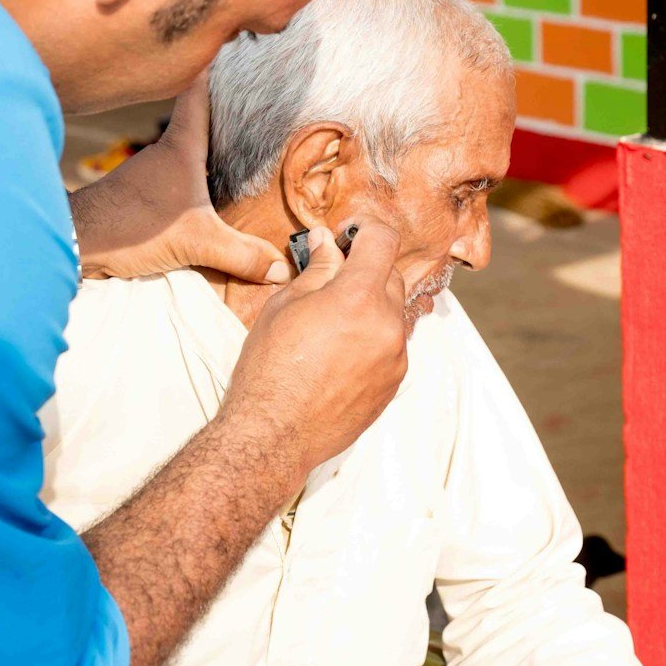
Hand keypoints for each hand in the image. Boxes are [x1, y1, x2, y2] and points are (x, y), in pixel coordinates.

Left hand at [68, 75, 292, 284]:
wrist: (78, 243)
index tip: (228, 42)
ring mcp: (149, 172)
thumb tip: (282, 268)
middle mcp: (164, 152)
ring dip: (207, 150)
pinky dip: (191, 180)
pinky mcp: (138, 194)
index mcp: (181, 147)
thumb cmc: (131, 226)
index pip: (199, 93)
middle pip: (197, 119)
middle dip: (222, 109)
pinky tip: (205, 197)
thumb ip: (241, 255)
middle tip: (253, 98)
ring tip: (241, 150)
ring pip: (184, 151)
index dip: (214, 67)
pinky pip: (174, 179)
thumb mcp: (196, 242)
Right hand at [221, 223, 407, 481]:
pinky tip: (338, 354)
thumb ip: (317, 271)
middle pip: (391, 276)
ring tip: (331, 325)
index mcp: (360, 297)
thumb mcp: (284, 307)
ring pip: (392, 313)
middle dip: (365, 270)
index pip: (383, 240)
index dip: (364, 230)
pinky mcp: (394, 384)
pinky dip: (373, 339)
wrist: (275, 434)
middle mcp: (388, 325)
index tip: (345, 238)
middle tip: (330, 281)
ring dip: (370, 307)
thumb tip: (327, 243)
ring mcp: (396, 358)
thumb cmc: (269, 368)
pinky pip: (391, 346)